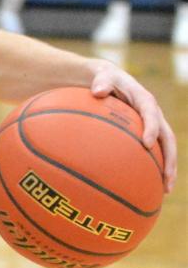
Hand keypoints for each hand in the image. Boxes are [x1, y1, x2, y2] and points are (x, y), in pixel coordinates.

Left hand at [89, 62, 176, 191]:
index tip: (146, 144)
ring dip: (167, 169)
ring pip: (165, 149)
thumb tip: (97, 91)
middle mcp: (153, 114)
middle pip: (167, 137)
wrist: (109, 80)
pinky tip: (147, 187)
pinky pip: (153, 152)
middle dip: (169, 158)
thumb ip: (101, 82)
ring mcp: (152, 125)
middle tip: (166, 178)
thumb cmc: (104, 79)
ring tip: (165, 190)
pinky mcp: (147, 133)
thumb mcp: (102, 76)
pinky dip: (153, 168)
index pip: (151, 113)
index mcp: (143, 99)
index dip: (150, 128)